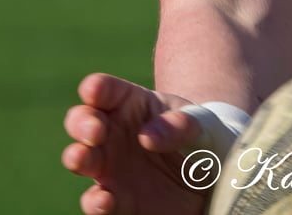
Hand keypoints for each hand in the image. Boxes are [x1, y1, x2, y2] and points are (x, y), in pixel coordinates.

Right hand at [62, 73, 209, 214]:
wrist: (215, 179)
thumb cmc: (201, 138)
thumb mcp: (201, 123)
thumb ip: (181, 125)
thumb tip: (148, 136)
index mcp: (129, 103)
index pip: (105, 89)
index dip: (96, 88)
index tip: (95, 91)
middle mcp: (112, 134)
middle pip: (81, 121)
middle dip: (81, 122)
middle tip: (95, 130)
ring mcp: (110, 168)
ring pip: (80, 160)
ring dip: (77, 158)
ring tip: (81, 158)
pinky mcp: (117, 201)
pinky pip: (96, 202)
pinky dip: (94, 203)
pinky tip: (105, 200)